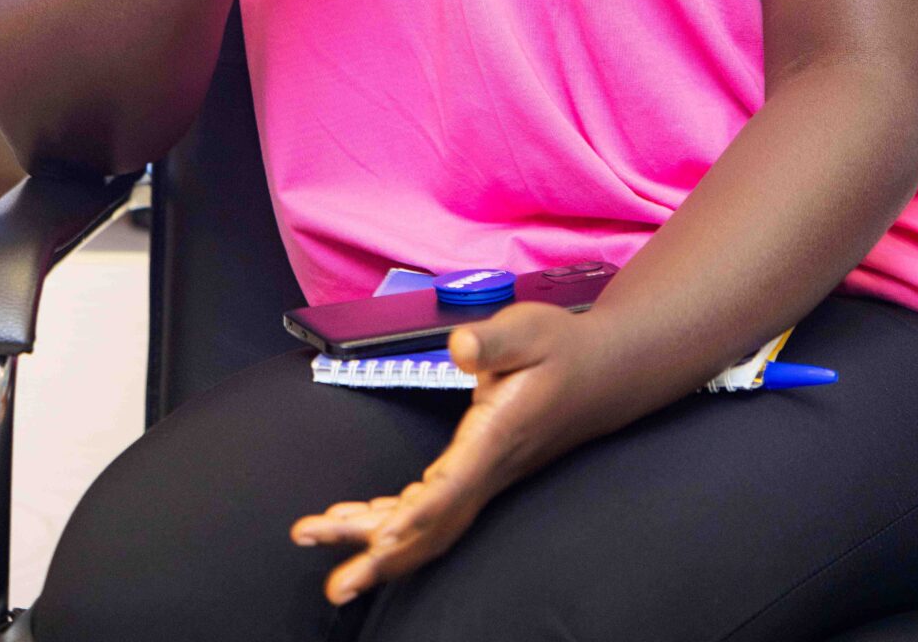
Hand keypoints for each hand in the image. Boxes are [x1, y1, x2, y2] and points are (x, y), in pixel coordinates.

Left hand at [290, 303, 628, 606]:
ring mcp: (483, 478)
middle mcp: (488, 470)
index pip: (455, 485)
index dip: (418, 514)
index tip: (380, 537)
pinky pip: (431, 512)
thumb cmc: (561, 349)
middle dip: (382, 559)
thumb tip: (459, 347)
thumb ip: (493, 341)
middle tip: (336, 587)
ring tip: (319, 539)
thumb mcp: (530, 330)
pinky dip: (391, 522)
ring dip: (375, 545)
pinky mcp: (477, 475)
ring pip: (427, 527)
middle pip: (433, 528)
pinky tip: (356, 519)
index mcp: (497, 436)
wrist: (599, 374)